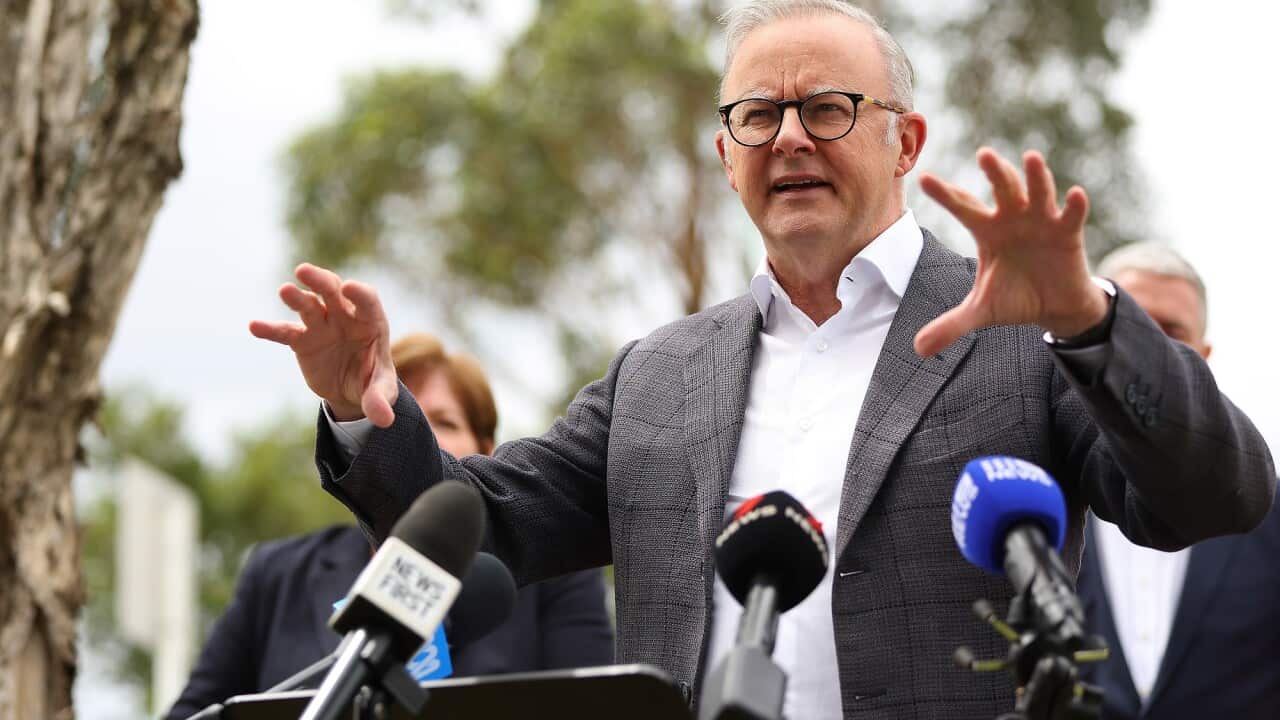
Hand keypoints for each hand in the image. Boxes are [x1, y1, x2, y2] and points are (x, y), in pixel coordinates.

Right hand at [249, 263, 398, 426]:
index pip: (367, 301)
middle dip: (321, 281)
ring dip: (297, 297)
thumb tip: (385, 420)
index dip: (359, 294)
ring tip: (285, 290)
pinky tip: (254, 326)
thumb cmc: (372, 382)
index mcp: (370, 322)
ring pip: (309, 305)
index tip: (350, 288)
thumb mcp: (380, 391)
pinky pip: (285, 332)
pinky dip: (271, 329)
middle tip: (304, 271)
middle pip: (334, 292)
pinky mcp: (302, 340)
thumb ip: (381, 400)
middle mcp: (345, 317)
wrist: (350, 390)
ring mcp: (322, 325)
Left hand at [913, 148, 1109, 357]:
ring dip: (1035, 177)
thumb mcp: (980, 312)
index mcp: (987, 231)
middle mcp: (1013, 219)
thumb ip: (951, 325)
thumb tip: (916, 350)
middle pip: (1002, 190)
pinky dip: (1074, 206)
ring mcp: (1042, 221)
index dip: (945, 194)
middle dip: (995, 172)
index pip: (963, 208)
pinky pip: (1071, 216)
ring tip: (1030, 157)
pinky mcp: (1068, 233)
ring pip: (1038, 193)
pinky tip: (1075, 195)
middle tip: (983, 154)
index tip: (924, 177)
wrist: (1054, 307)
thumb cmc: (1015, 297)